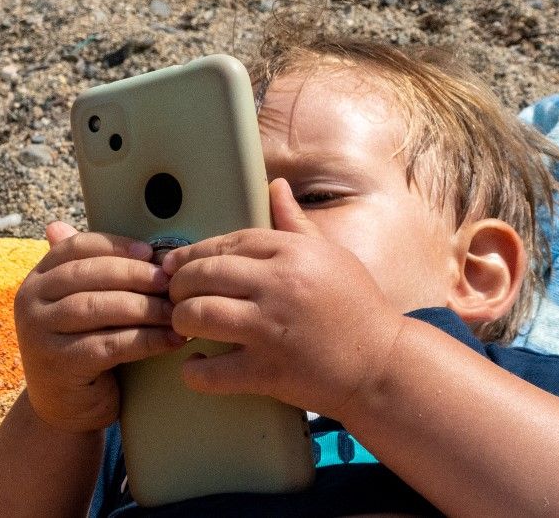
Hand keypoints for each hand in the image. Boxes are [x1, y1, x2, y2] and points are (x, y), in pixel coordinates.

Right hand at [14, 222, 185, 431]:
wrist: (64, 407)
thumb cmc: (83, 347)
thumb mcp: (85, 306)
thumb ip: (99, 272)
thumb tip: (137, 241)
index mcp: (37, 278)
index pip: (77, 248)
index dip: (117, 246)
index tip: (153, 253)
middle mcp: (28, 301)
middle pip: (89, 275)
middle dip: (137, 276)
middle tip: (172, 282)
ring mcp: (38, 334)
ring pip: (99, 308)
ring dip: (145, 308)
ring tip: (176, 312)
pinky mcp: (58, 364)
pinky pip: (109, 344)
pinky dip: (145, 340)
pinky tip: (170, 340)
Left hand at [162, 178, 405, 419]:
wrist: (384, 367)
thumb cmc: (358, 308)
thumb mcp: (331, 256)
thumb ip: (295, 223)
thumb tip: (274, 186)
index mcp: (293, 253)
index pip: (227, 242)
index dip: (194, 252)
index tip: (176, 262)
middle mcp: (280, 286)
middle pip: (204, 274)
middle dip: (179, 284)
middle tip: (174, 293)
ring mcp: (272, 330)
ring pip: (199, 315)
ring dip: (180, 320)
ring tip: (182, 324)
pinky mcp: (269, 372)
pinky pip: (212, 370)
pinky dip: (195, 369)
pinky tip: (196, 363)